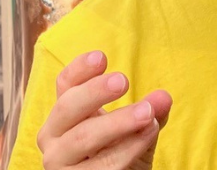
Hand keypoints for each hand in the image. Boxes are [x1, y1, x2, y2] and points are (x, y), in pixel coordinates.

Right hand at [36, 51, 172, 168]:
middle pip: (67, 107)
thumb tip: (164, 97)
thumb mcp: (136, 131)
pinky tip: (147, 135)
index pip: (65, 85)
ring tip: (147, 113)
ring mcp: (59, 162)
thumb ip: (149, 112)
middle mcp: (52, 137)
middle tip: (124, 80)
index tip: (102, 57)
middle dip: (95, 92)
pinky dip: (127, 149)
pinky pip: (101, 165)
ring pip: (82, 137)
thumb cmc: (121, 158)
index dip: (80, 69)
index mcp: (64, 115)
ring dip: (117, 123)